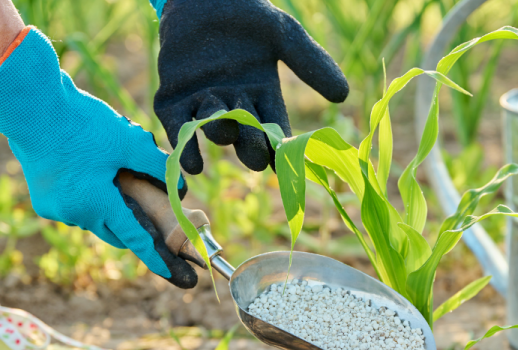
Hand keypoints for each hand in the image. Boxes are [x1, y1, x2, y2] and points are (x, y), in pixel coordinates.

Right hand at [0, 27, 197, 287]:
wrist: (29, 105)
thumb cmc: (81, 123)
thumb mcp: (128, 141)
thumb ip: (157, 167)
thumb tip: (179, 187)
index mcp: (97, 204)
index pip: (135, 237)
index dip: (156, 256)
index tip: (172, 274)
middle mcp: (74, 214)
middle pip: (116, 230)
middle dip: (134, 225)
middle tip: (150, 214)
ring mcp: (54, 209)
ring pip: (95, 217)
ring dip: (110, 206)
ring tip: (117, 176)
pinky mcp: (42, 199)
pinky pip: (76, 207)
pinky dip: (89, 197)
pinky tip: (93, 169)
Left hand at [154, 0, 348, 173]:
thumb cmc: (247, 14)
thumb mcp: (284, 36)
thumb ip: (310, 63)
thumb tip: (343, 95)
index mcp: (264, 95)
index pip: (275, 129)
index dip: (280, 149)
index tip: (286, 166)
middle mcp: (235, 105)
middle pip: (246, 137)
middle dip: (251, 148)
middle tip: (256, 155)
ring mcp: (204, 103)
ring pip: (214, 130)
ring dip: (220, 134)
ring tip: (223, 132)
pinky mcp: (173, 99)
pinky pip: (178, 128)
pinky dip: (185, 147)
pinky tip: (191, 164)